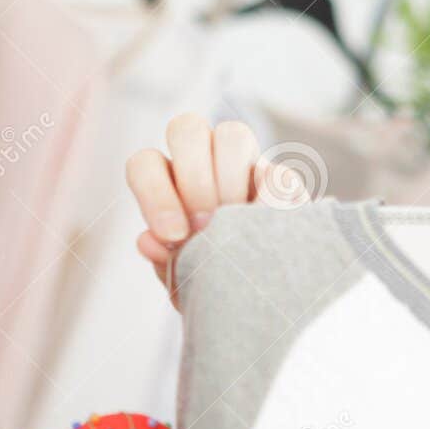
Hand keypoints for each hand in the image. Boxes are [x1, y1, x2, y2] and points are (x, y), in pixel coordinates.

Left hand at [126, 113, 292, 310]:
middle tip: (204, 224)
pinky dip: (272, 200)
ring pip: (233, 135)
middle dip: (193, 176)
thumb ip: (167, 264)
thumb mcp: (187, 283)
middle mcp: (202, 165)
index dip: (155, 194)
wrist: (260, 300)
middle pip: (186, 128)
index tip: (173, 237)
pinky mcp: (283, 182)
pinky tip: (268, 232)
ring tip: (237, 226)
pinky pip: (278, 171)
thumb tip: (149, 242)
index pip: (146, 164)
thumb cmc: (213, 286)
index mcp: (168, 185)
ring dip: (230, 180)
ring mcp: (244, 167)